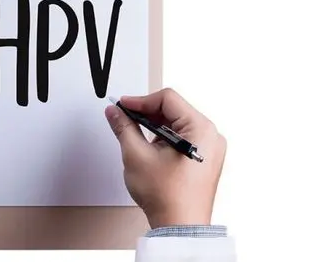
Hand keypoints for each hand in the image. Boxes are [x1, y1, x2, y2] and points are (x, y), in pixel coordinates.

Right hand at [105, 88, 225, 228]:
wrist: (179, 226)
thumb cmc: (168, 198)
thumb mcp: (136, 155)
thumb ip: (124, 127)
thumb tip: (115, 113)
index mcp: (200, 129)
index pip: (167, 99)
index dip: (140, 100)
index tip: (123, 106)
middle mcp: (210, 135)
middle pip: (173, 109)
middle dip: (146, 112)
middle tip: (125, 118)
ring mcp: (209, 147)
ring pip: (177, 122)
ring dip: (154, 125)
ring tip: (136, 135)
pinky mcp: (204, 157)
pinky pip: (183, 135)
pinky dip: (164, 136)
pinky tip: (150, 146)